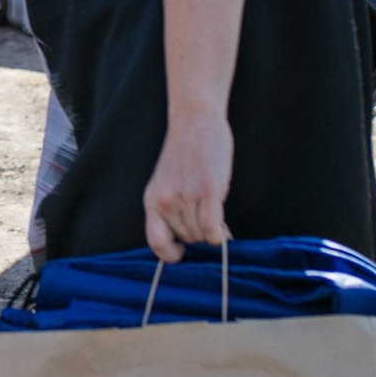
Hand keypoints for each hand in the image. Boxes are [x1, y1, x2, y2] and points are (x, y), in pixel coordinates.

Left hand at [142, 111, 232, 262]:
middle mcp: (166, 202)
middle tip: (210, 224)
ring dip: (211, 234)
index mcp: (152, 201)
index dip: (171, 255)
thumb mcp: (168, 184)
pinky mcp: (207, 191)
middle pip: (186, 239)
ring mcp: (185, 197)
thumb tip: (200, 239)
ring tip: (216, 216)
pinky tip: (223, 229)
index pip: (155, 243)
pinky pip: (212, 228)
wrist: (194, 121)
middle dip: (199, 237)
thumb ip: (176, 210)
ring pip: (200, 235)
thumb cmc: (185, 154)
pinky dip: (219, 235)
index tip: (183, 251)